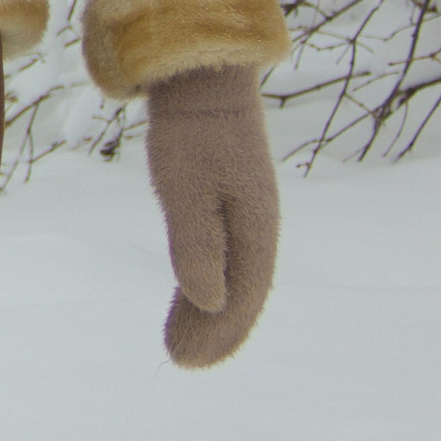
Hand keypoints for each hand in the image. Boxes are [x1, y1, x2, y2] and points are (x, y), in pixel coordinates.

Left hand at [144, 64, 278, 367]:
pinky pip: (226, 255)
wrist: (203, 77)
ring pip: (235, 276)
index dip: (219, 333)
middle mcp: (259, 224)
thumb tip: (209, 301)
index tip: (189, 362)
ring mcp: (246, 212)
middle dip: (214, 332)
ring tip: (181, 346)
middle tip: (182, 363)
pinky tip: (195, 300)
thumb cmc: (192, 133)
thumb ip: (198, 245)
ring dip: (211, 313)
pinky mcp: (228, 199)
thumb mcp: (187, 189)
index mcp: (258, 226)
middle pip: (242, 293)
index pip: (244, 295)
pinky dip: (210, 283)